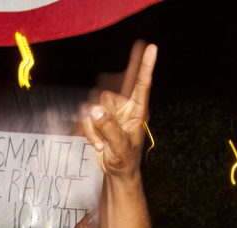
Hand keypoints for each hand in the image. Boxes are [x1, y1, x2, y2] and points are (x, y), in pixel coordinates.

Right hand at [82, 44, 156, 176]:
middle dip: (101, 117)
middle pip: (106, 97)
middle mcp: (124, 107)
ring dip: (94, 129)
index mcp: (138, 111)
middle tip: (106, 137)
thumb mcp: (121, 147)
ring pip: (92, 108)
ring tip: (104, 144)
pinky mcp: (98, 119)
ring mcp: (110, 113)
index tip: (151, 47)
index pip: (142, 85)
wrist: (116, 170)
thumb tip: (95, 110)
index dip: (146, 66)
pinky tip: (98, 144)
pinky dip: (88, 133)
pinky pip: (85, 118)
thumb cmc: (125, 160)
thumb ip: (110, 128)